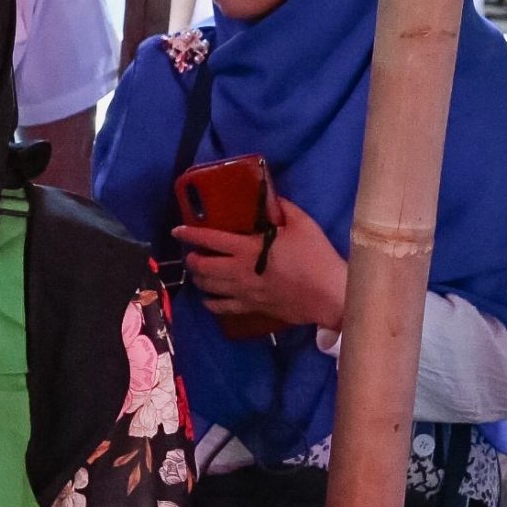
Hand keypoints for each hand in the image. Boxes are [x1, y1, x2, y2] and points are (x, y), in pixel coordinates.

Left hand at [174, 195, 344, 331]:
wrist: (330, 295)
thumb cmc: (316, 258)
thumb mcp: (302, 225)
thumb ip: (283, 209)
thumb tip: (271, 197)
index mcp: (248, 248)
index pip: (210, 238)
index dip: (190, 234)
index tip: (177, 230)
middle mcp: (239, 271)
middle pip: (202, 266)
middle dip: (191, 259)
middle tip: (191, 254)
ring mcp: (243, 292)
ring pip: (208, 287)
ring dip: (198, 278)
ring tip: (198, 272)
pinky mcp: (251, 308)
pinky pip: (221, 308)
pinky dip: (210, 303)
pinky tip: (208, 299)